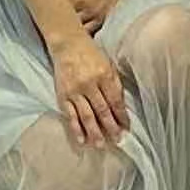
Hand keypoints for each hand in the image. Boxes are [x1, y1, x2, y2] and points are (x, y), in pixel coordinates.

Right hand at [49, 28, 132, 148]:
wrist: (68, 44)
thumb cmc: (91, 54)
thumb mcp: (108, 64)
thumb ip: (114, 84)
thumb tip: (120, 107)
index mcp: (105, 75)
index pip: (115, 101)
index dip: (121, 116)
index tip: (126, 129)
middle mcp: (90, 84)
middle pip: (102, 111)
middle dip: (111, 127)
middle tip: (117, 141)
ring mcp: (75, 91)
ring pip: (87, 116)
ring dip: (95, 132)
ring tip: (101, 145)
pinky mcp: (63, 95)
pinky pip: (70, 115)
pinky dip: (76, 128)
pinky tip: (81, 140)